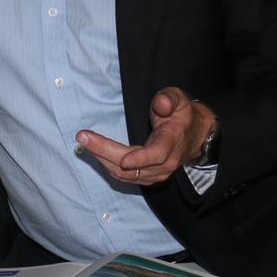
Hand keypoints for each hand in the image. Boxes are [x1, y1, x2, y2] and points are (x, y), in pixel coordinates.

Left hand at [75, 86, 212, 185]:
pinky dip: (108, 166)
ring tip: (85, 143)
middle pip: (132, 167)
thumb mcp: (179, 99)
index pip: (156, 155)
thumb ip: (169, 99)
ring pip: (125, 174)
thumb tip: (161, 103)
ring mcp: (156, 174)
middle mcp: (165, 164)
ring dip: (102, 159)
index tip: (122, 159)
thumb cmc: (181, 115)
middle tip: (83, 137)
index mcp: (172, 143)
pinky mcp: (147, 178)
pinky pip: (124, 177)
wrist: (194, 135)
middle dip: (104, 152)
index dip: (139, 159)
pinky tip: (95, 153)